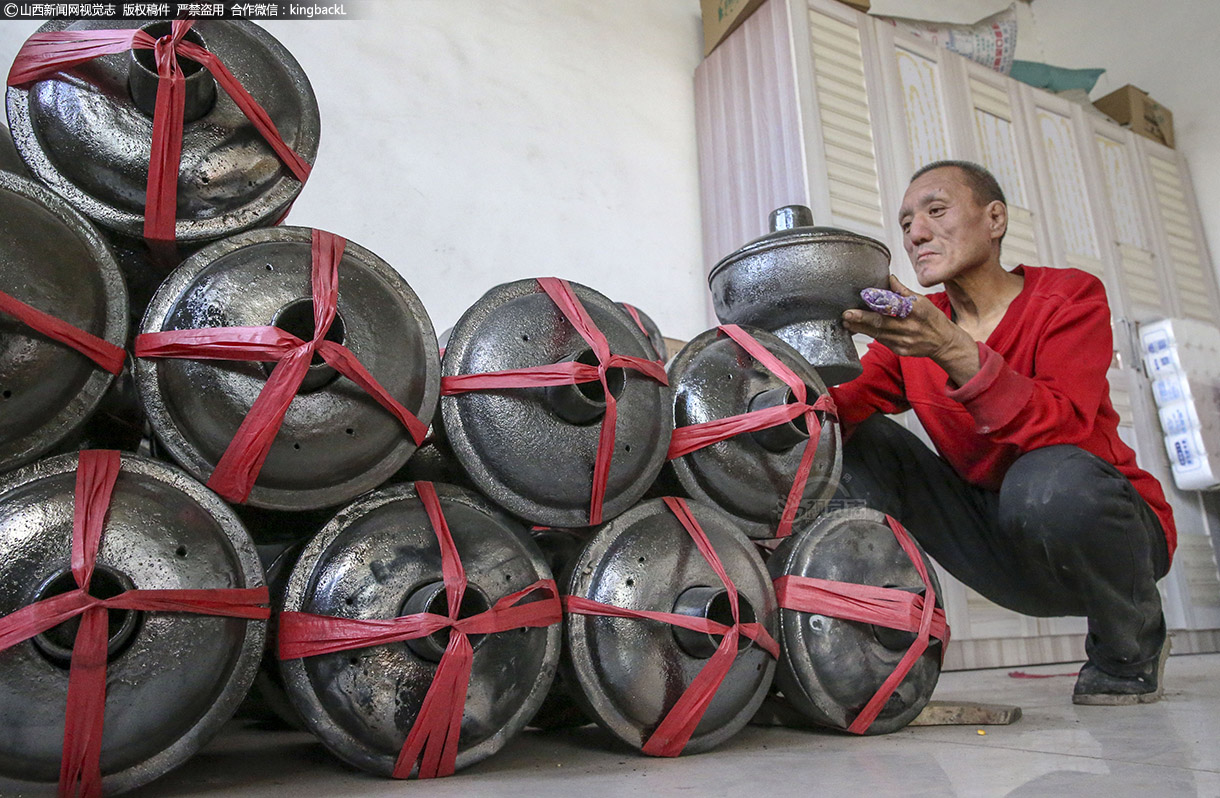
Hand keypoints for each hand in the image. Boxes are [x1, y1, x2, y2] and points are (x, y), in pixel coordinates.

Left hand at [842, 276, 980, 385]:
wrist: (944, 342)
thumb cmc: (932, 318)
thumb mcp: (922, 301)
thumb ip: (903, 291)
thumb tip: (889, 278)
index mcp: (917, 310)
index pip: (894, 305)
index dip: (878, 302)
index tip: (865, 296)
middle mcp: (910, 327)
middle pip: (882, 323)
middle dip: (862, 319)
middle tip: (847, 314)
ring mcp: (905, 341)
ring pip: (878, 334)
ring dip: (860, 328)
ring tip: (847, 322)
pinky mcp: (900, 350)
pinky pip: (882, 341)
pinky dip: (870, 334)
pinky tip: (858, 330)